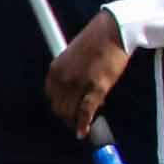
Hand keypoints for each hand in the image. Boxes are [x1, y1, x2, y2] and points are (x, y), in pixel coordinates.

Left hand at [44, 9, 133, 135]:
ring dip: (76, 121)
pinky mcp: (96, 88)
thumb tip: (73, 94)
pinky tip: (83, 131)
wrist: (112, 31)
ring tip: (83, 123)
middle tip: (77, 119)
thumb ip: (68, 75)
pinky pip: (86, 112)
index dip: (59, 106)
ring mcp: (78, 84)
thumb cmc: (95, 42)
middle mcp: (63, 79)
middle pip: (59, 108)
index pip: (51, 97)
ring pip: (71, 112)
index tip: (67, 110)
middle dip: (67, 116)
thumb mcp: (72, 58)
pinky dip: (84, 124)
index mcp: (54, 70)